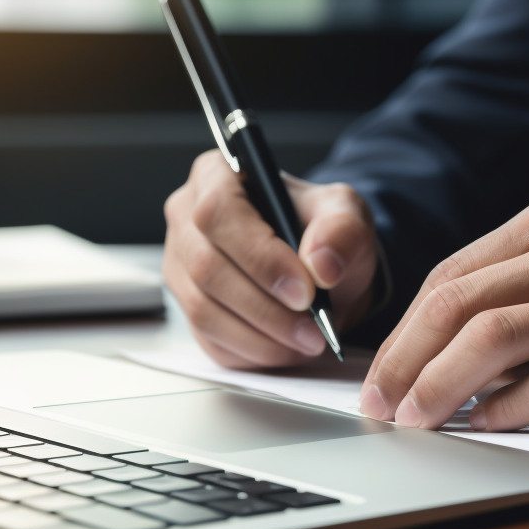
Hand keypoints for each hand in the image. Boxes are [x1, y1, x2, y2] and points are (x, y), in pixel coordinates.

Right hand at [163, 150, 376, 367]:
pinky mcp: (188, 310)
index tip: (305, 290)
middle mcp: (187, 219)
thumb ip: (342, 230)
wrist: (320, 270)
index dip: (260, 256)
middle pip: (206, 267)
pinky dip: (254, 352)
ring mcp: (180, 267)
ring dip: (262, 336)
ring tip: (308, 340)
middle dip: (266, 307)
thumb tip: (321, 264)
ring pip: (204, 310)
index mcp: (217, 177)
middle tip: (314, 328)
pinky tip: (287, 347)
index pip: (219, 212)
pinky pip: (210, 340)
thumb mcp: (348, 217)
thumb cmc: (322, 232)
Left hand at [358, 187, 528, 429]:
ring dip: (438, 387)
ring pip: (490, 341)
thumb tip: (449, 340)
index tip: (383, 369)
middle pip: (458, 304)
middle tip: (381, 403)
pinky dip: (506, 410)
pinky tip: (484, 426)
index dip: (406, 327)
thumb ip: (528, 275)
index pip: (453, 271)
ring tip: (415, 420)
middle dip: (404, 360)